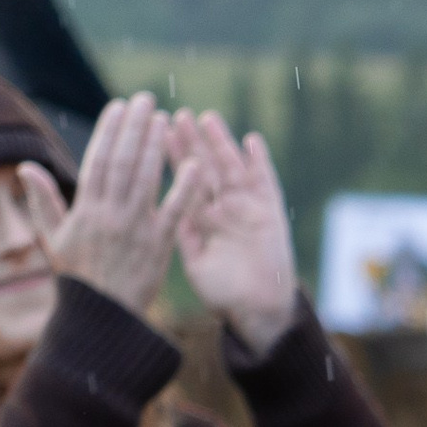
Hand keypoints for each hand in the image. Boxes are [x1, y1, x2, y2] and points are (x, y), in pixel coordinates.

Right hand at [16, 94, 196, 317]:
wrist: (103, 317)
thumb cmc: (78, 277)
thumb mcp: (53, 240)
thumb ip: (43, 202)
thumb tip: (26, 167)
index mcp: (85, 210)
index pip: (98, 160)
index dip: (109, 130)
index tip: (119, 105)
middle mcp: (111, 214)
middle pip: (123, 161)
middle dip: (134, 127)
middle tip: (146, 99)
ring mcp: (136, 228)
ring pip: (145, 179)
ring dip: (155, 146)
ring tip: (165, 119)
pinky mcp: (160, 245)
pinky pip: (175, 211)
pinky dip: (185, 188)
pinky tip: (196, 164)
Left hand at [164, 108, 297, 353]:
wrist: (260, 312)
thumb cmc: (226, 296)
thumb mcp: (196, 265)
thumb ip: (184, 239)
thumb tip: (166, 216)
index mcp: (204, 221)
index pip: (183, 182)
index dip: (170, 158)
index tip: (154, 134)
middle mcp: (225, 210)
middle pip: (206, 168)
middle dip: (193, 142)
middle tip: (178, 114)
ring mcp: (248, 210)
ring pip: (232, 169)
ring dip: (221, 144)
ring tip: (208, 119)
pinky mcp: (271, 215)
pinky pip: (265, 184)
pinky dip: (260, 163)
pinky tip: (251, 140)